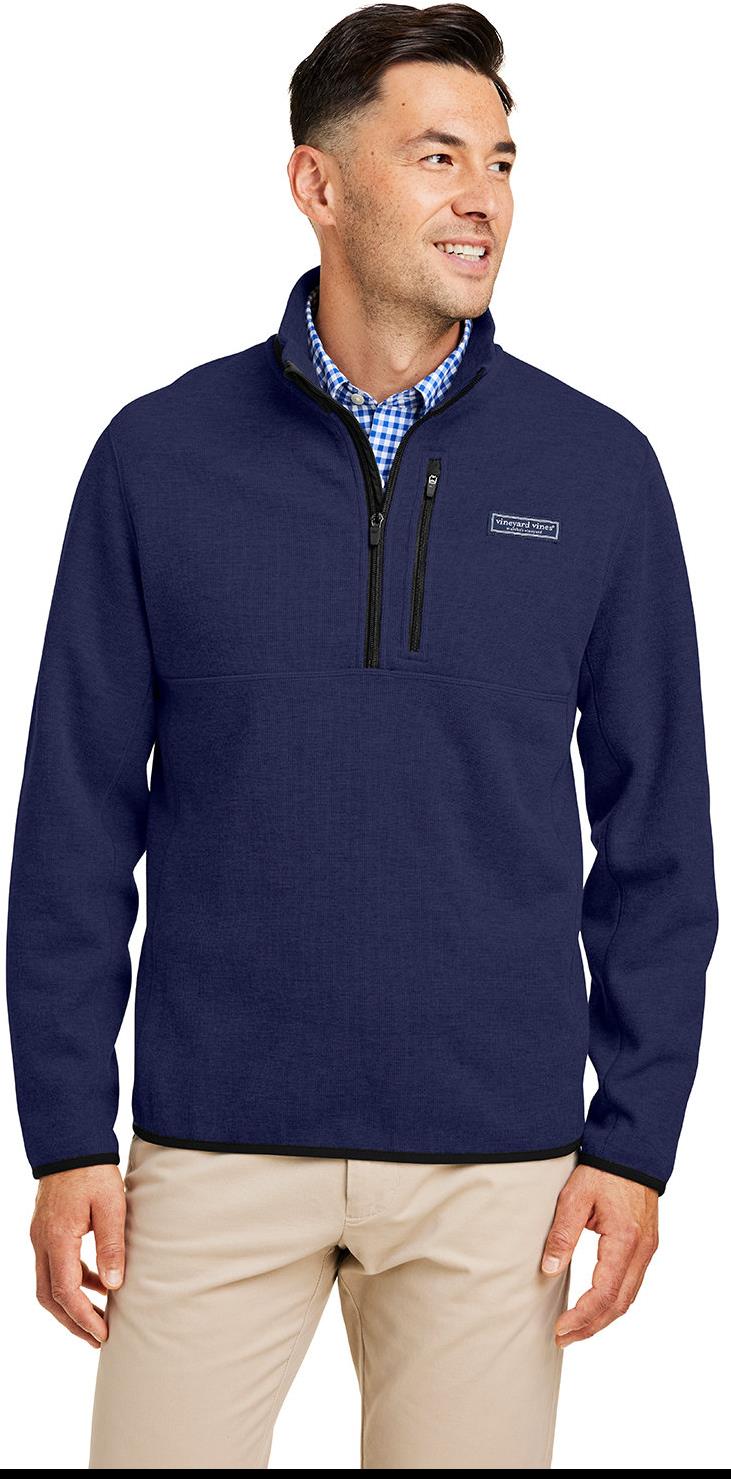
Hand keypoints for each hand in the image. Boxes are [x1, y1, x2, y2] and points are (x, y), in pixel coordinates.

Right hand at [30, 1164, 126, 1346]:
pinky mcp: (46, 1230)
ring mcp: (40, 1236)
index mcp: (57, 1239)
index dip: (83, 1318)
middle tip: (97, 1338)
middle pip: (50, 1296)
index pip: (65, 1292)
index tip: (102, 1334)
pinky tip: (96, 1283)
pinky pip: (54, 1266)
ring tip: (99, 1317)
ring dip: (71, 1304)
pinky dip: (72, 1281)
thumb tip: (113, 1285)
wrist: (71, 1143)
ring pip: (48, 1284)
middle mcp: (42, 1242)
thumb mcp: (110, 1206)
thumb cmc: (93, 1172)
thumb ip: (111, 1245)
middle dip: (72, 1321)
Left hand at [541, 1163, 658, 1345]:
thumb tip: (549, 1270)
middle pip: (619, 1304)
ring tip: (575, 1330)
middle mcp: (641, 1251)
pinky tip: (595, 1306)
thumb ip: (562, 1233)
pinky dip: (613, 1302)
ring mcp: (647, 1250)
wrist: (630, 1152)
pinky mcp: (646, 1246)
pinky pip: (632, 1284)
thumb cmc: (602, 1171)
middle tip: (563, 1338)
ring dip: (603, 1318)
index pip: (604, 1293)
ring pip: (628, 1298)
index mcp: (624, 1240)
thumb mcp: (574, 1197)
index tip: (560, 1328)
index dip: (582, 1316)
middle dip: (591, 1326)